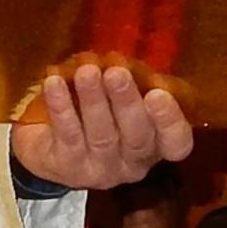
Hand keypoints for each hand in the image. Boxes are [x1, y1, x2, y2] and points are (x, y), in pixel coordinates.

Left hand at [11, 63, 194, 192]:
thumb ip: (134, 85)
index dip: (170, 121)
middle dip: (126, 103)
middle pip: (137, 137)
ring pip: (101, 136)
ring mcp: (99, 170)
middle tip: (116, 72)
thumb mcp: (121, 101)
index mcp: (155, 146)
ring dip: (94, 101)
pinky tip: (54, 82)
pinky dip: (61, 107)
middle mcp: (132, 164)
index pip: (176, 142)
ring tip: (86, 72)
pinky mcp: (66, 167)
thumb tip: (128, 57)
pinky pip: (67, 135)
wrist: (49, 147)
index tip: (158, 93)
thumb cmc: (97, 114)